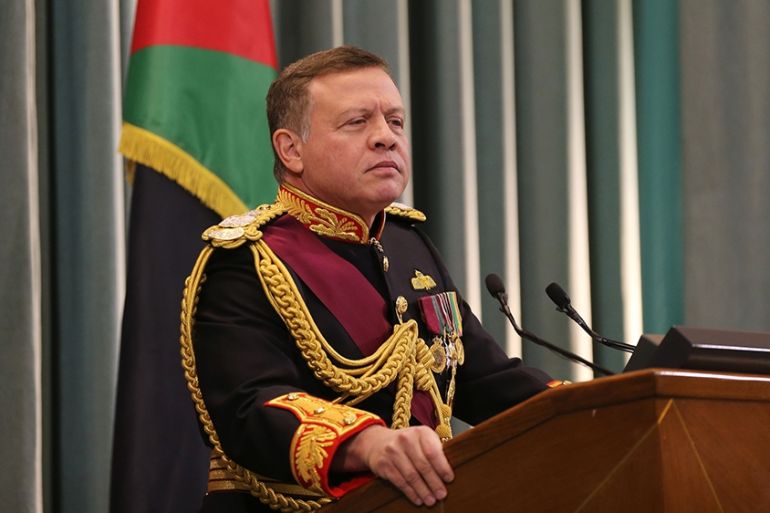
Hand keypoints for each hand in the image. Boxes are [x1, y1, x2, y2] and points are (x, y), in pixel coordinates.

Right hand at [333, 425, 453, 505]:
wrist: (378, 442)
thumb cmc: (408, 444)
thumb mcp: (422, 440)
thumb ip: (435, 451)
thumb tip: (449, 473)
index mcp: (420, 432)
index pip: (433, 451)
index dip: (442, 467)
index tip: (449, 479)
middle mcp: (405, 439)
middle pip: (423, 465)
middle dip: (434, 482)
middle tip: (442, 494)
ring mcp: (393, 451)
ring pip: (411, 475)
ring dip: (423, 490)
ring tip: (431, 500)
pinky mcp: (384, 464)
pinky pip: (400, 481)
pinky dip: (410, 492)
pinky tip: (418, 499)